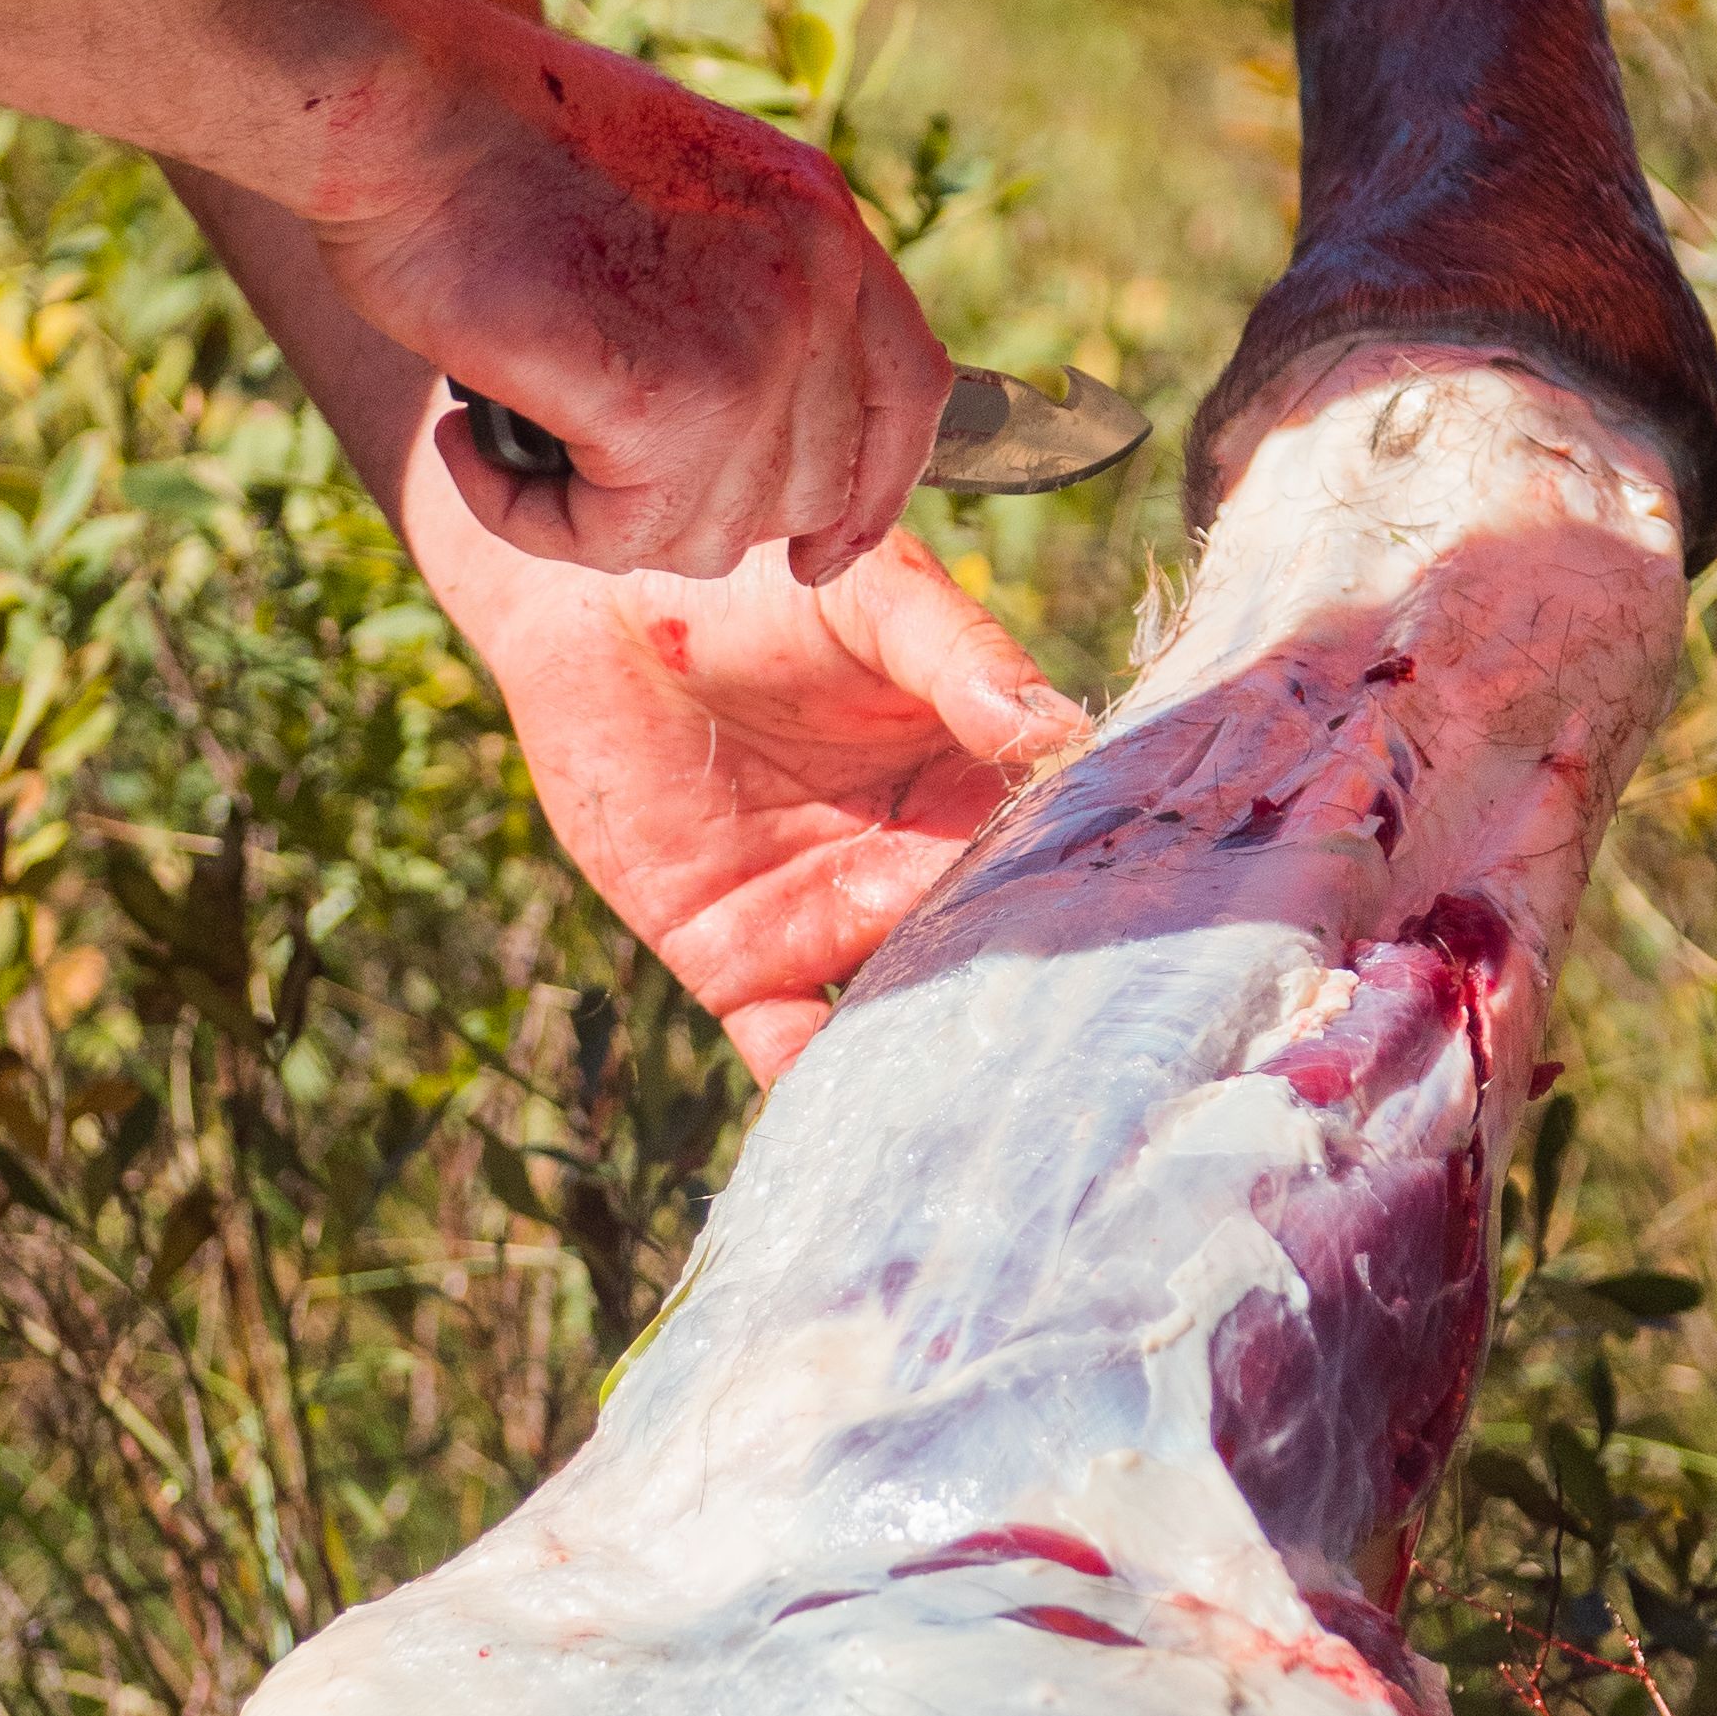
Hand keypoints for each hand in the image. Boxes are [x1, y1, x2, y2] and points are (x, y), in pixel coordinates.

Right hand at [313, 8, 952, 590]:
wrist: (402, 101)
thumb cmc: (484, 135)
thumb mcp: (664, 192)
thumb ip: (728, 285)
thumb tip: (731, 418)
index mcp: (823, 217)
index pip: (909, 391)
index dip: (871, 488)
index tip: (817, 551)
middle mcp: (816, 279)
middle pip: (811, 487)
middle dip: (700, 513)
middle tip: (585, 479)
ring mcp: (758, 345)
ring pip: (711, 530)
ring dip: (597, 516)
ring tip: (507, 441)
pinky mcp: (672, 406)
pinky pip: (615, 539)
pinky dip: (527, 517)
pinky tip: (469, 446)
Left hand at [406, 455, 1087, 1077]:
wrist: (585, 604)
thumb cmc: (746, 577)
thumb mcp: (868, 600)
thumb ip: (957, 656)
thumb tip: (1054, 727)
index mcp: (965, 777)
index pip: (1039, 846)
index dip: (1078, 890)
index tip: (1131, 942)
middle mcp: (912, 863)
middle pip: (980, 947)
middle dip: (1020, 1005)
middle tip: (1074, 1066)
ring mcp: (827, 921)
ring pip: (898, 1013)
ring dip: (930, 1064)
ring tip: (978, 1132)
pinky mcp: (738, 965)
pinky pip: (788, 1049)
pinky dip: (814, 1097)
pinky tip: (846, 1138)